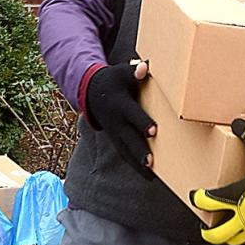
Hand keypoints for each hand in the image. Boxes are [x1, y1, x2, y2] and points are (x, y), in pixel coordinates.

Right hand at [84, 63, 154, 177]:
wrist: (91, 92)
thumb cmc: (113, 81)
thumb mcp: (120, 73)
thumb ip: (133, 72)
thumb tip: (145, 68)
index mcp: (120, 104)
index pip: (132, 114)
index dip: (141, 122)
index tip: (153, 130)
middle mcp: (116, 121)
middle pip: (128, 137)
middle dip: (139, 149)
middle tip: (151, 161)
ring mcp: (114, 132)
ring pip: (126, 150)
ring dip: (137, 163)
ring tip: (151, 174)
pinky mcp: (115, 139)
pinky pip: (125, 154)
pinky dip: (135, 166)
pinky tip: (149, 176)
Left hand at [191, 119, 244, 244]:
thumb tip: (238, 124)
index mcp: (238, 196)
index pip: (208, 201)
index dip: (198, 198)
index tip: (194, 196)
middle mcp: (243, 217)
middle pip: (216, 234)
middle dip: (207, 231)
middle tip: (204, 226)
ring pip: (234, 240)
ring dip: (226, 236)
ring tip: (224, 230)